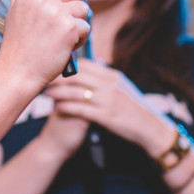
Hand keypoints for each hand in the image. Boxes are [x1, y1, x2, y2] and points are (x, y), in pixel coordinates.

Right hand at [0, 0, 90, 92]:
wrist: (18, 72)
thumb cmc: (17, 40)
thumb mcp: (14, 6)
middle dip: (74, 5)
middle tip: (59, 21)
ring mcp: (57, 13)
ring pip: (83, 8)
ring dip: (77, 22)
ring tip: (59, 35)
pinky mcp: (69, 29)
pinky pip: (86, 26)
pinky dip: (79, 37)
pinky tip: (64, 45)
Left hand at [42, 60, 177, 156]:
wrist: (149, 128)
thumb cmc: (133, 109)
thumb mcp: (122, 89)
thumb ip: (106, 80)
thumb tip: (89, 71)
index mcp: (113, 76)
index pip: (85, 65)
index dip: (67, 67)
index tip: (54, 70)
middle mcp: (110, 85)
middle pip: (77, 76)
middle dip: (58, 78)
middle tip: (44, 80)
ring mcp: (108, 100)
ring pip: (76, 91)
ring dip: (58, 92)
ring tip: (46, 94)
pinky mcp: (105, 116)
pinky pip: (80, 108)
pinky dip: (66, 106)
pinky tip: (57, 107)